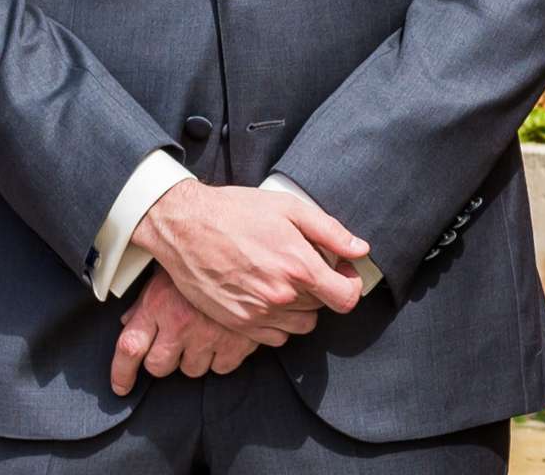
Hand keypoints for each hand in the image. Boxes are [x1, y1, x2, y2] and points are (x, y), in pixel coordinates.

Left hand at [108, 264, 288, 393]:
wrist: (246, 253)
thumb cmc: (199, 260)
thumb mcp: (164, 274)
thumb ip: (144, 303)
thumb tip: (127, 324)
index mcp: (158, 304)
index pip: (130, 347)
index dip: (121, 373)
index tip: (120, 387)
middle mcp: (180, 323)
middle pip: (158, 367)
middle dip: (160, 361)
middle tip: (171, 342)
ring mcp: (209, 336)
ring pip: (190, 371)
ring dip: (192, 358)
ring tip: (200, 331)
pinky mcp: (237, 344)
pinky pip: (220, 369)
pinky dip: (220, 357)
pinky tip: (221, 335)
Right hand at [135, 180, 369, 331]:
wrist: (182, 225)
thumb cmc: (233, 211)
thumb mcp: (286, 207)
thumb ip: (330, 230)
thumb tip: (361, 250)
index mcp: (297, 266)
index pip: (346, 297)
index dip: (350, 284)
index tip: (341, 271)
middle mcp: (281, 295)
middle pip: (322, 307)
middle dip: (319, 287)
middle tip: (301, 265)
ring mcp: (259, 313)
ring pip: (302, 324)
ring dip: (300, 307)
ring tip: (282, 281)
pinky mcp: (239, 324)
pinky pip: (276, 337)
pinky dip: (278, 321)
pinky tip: (264, 296)